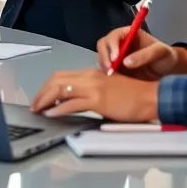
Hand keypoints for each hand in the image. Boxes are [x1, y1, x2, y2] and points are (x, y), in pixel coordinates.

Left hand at [30, 69, 159, 121]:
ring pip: (60, 89)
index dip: (47, 87)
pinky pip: (72, 103)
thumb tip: (72, 102)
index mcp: (91, 73)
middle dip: (41, 92)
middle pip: (56, 80)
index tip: (41, 98)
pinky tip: (51, 114)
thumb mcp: (107, 91)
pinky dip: (58, 108)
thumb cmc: (133, 97)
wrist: (151, 97)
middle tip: (35, 105)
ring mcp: (93, 87)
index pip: (62, 76)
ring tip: (38, 110)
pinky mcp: (98, 99)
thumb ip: (90, 93)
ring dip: (45, 100)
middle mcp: (89, 77)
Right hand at [97, 27, 186, 79]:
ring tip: (111, 77)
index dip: (112, 46)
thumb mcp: (160, 52)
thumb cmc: (167, 56)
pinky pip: (107, 69)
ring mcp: (117, 56)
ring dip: (104, 66)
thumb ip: (145, 55)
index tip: (116, 59)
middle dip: (104, 57)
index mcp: (128, 34)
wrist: (170, 71)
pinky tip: (113, 81)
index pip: (114, 36)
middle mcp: (120, 43)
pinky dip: (107, 74)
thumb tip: (125, 62)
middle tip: (110, 70)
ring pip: (103, 58)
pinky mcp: (117, 68)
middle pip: (103, 46)